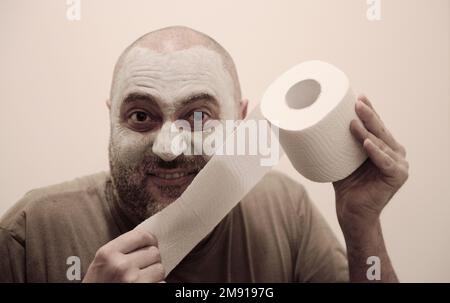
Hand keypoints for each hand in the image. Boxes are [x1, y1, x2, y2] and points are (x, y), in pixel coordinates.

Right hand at [83, 230, 164, 282]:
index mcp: (108, 253)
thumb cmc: (98, 285)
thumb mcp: (102, 262)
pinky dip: (156, 286)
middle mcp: (121, 266)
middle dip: (150, 261)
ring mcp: (133, 281)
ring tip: (141, 280)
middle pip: (154, 253)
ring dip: (154, 275)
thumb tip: (148, 240)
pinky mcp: (144, 292)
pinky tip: (144, 287)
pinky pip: (162, 284)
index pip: (142, 236)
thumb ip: (121, 249)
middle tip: (141, 268)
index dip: (150, 240)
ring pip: (160, 269)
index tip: (150, 245)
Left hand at [333, 95, 408, 235]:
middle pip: (380, 130)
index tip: (358, 96)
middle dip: (368, 115)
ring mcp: (399, 164)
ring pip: (381, 143)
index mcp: (383, 145)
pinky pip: (385, 162)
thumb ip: (339, 142)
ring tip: (354, 122)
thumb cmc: (346, 183)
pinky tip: (366, 143)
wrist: (351, 210)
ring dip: (367, 132)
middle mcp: (394, 151)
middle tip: (357, 103)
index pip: (376, 124)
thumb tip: (316, 123)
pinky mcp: (398, 176)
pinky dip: (376, 152)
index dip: (369, 110)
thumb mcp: (342, 158)